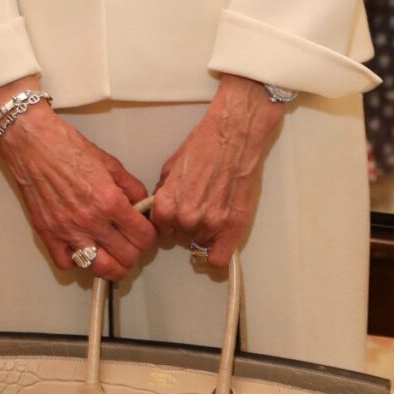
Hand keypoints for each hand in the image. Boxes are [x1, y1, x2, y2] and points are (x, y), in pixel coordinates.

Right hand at [0, 97, 153, 282]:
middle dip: (135, 252)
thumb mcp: (110, 163)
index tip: (145, 233)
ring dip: (112, 266)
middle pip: (126, 257)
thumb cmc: (68, 149)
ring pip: (100, 268)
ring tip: (113, 256)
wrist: (34, 145)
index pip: (143, 237)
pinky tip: (82, 249)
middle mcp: (91, 221)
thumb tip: (141, 205)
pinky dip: (77, 261)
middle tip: (131, 243)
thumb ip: (131, 187)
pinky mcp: (48, 234)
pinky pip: (67, 264)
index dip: (149, 236)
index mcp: (110, 201)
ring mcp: (68, 231)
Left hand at [149, 77, 283, 268]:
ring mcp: (211, 225)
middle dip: (186, 225)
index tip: (174, 218)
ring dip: (205, 231)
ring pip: (200, 242)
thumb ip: (164, 194)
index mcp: (166, 206)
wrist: (234, 135)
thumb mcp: (170, 168)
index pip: (159, 230)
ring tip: (215, 206)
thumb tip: (160, 209)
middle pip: (180, 237)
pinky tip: (220, 239)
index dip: (167, 222)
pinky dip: (218, 252)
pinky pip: (219, 258)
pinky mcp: (233, 227)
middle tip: (199, 205)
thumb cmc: (205, 145)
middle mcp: (186, 219)